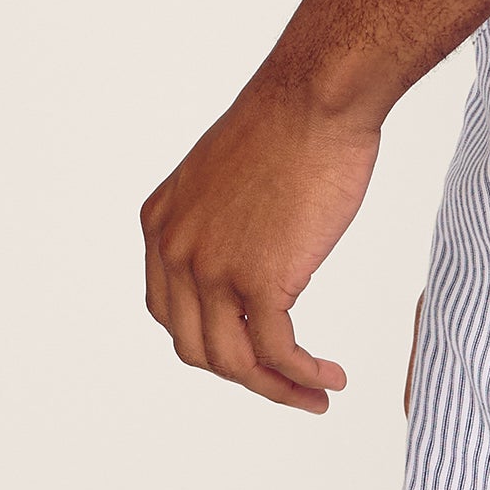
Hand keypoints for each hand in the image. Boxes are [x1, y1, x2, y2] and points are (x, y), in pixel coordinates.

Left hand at [139, 79, 379, 411]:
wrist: (317, 96)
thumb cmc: (292, 121)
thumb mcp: (227, 175)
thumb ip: (222, 222)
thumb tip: (250, 260)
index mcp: (160, 223)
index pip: (169, 312)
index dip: (209, 340)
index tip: (249, 350)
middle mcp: (174, 250)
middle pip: (196, 347)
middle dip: (242, 374)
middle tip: (285, 384)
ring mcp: (211, 269)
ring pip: (234, 361)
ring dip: (276, 388)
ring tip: (315, 393)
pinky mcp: (258, 279)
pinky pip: (275, 351)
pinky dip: (301, 374)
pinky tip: (329, 376)